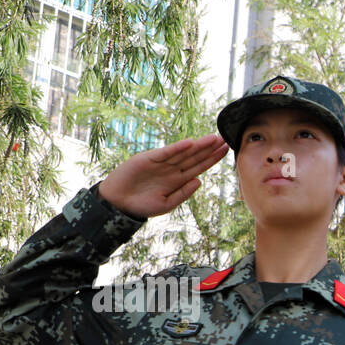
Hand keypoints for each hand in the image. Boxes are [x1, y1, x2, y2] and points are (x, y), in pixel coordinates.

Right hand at [97, 134, 228, 219]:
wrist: (119, 204)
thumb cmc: (142, 205)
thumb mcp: (167, 203)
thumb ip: (183, 193)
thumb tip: (199, 181)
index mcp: (178, 180)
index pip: (199, 167)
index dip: (212, 159)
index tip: (226, 151)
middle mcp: (171, 169)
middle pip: (194, 157)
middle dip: (210, 149)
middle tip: (225, 139)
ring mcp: (161, 163)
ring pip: (183, 153)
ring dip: (198, 145)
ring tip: (213, 138)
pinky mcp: (148, 159)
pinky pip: (166, 153)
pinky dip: (177, 148)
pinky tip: (190, 143)